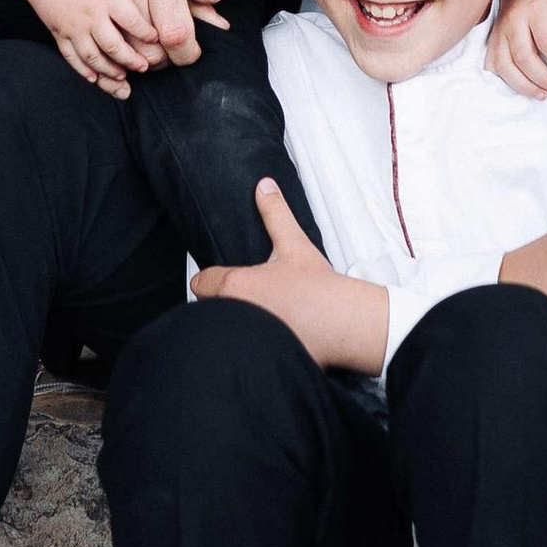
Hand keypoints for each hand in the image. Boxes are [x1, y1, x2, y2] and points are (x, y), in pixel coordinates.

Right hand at [21, 0, 179, 96]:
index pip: (132, 21)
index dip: (146, 33)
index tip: (156, 39)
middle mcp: (90, 15)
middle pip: (115, 46)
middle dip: (131, 60)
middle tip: (144, 67)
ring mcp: (72, 26)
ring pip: (93, 57)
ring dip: (109, 72)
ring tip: (123, 80)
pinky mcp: (58, 32)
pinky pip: (71, 57)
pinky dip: (83, 70)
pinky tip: (93, 78)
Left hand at [192, 178, 387, 370]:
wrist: (346, 325)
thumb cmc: (320, 289)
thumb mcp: (294, 244)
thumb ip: (275, 212)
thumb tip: (264, 186)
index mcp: (236, 285)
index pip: (200, 282)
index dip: (210, 280)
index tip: (224, 282)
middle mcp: (232, 314)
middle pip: (207, 310)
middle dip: (221, 305)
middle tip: (247, 301)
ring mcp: (243, 340)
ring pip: (221, 331)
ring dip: (231, 327)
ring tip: (256, 323)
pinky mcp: (256, 361)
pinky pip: (237, 354)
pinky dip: (245, 350)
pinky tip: (266, 343)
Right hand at [486, 0, 546, 97]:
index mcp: (536, 8)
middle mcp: (514, 20)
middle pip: (525, 58)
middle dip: (545, 79)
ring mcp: (499, 31)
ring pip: (505, 65)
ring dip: (524, 85)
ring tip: (544, 94)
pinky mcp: (492, 41)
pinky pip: (493, 66)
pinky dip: (507, 80)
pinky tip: (523, 86)